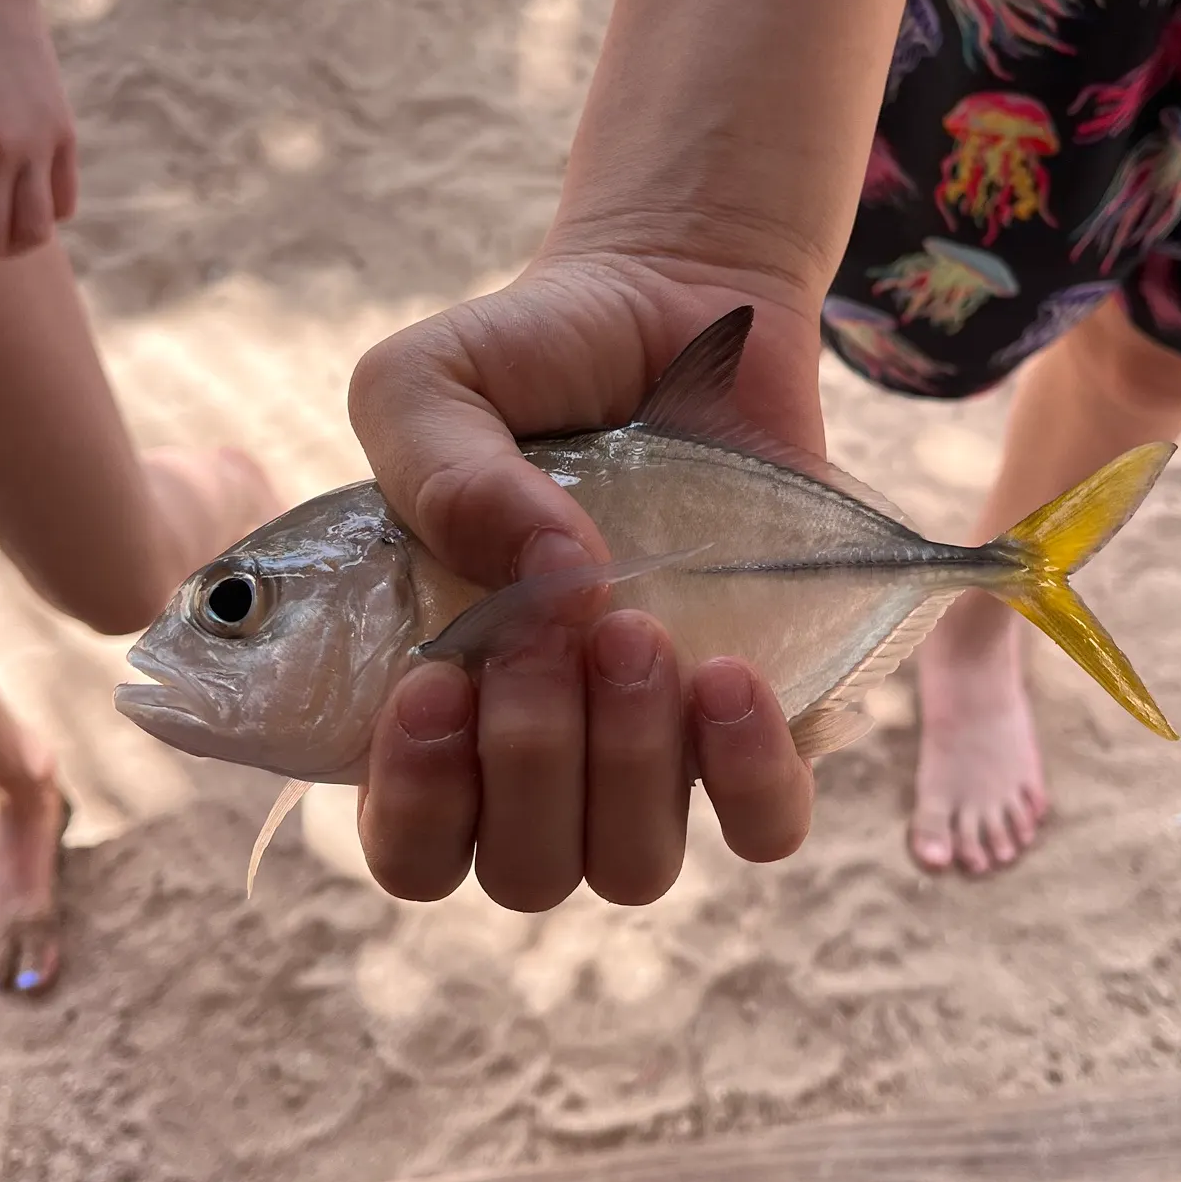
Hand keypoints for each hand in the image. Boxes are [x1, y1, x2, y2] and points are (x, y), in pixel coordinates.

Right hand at [348, 253, 828, 910]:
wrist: (672, 309)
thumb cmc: (532, 362)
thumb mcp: (428, 385)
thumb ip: (437, 475)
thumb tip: (552, 580)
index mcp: (445, 709)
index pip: (414, 850)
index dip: (419, 806)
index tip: (435, 683)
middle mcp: (548, 754)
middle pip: (527, 872)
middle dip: (530, 762)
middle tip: (550, 628)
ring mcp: (656, 748)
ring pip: (634, 867)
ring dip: (628, 766)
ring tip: (637, 632)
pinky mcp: (760, 720)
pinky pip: (766, 824)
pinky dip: (750, 776)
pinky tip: (732, 677)